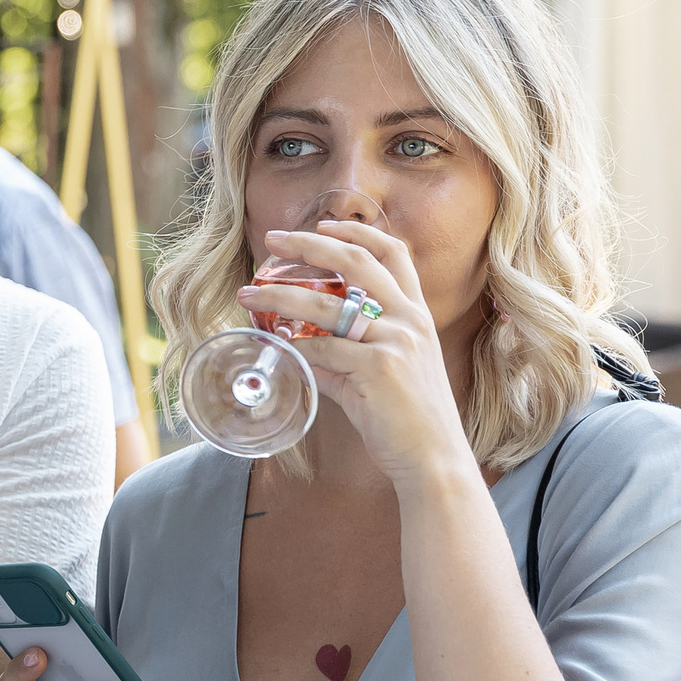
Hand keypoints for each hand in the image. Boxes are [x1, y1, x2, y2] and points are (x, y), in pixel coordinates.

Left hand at [239, 222, 472, 487]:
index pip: (394, 253)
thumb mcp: (383, 374)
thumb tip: (300, 350)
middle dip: (310, 243)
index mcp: (416, 314)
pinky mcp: (378, 369)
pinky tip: (272, 348)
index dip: (358, 233)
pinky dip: (293, 349)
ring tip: (248, 294)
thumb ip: (343, 356)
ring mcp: (395, 342)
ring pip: (327, 306)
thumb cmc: (407, 418)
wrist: (433, 457)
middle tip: (273, 238)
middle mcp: (410, 320)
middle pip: (357, 262)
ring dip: (280, 298)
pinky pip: (321, 350)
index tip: (324, 223)